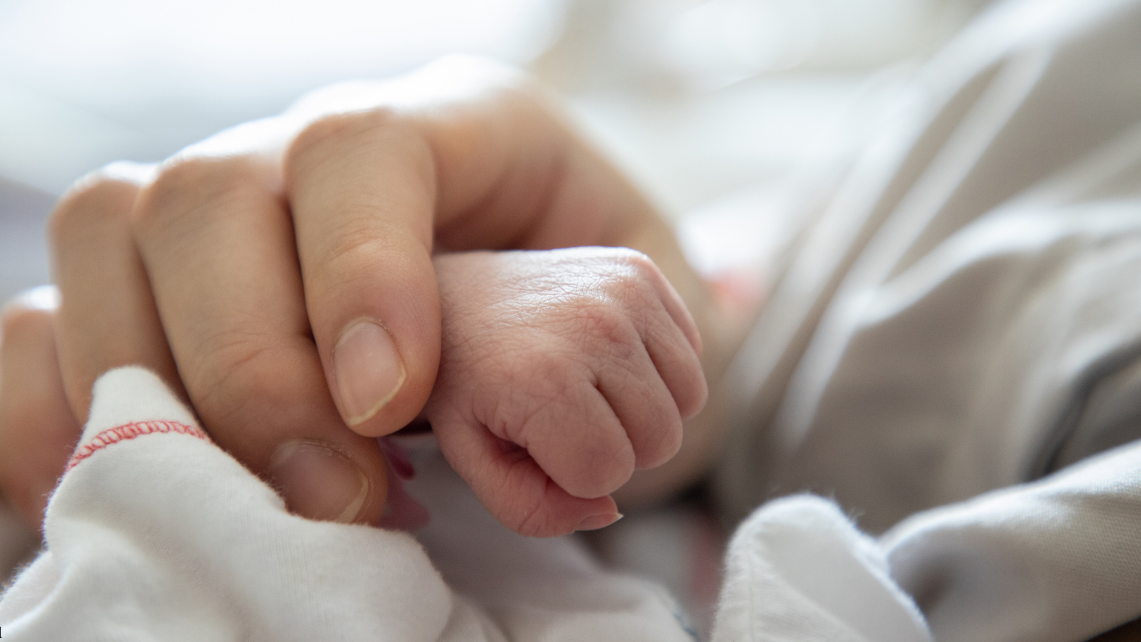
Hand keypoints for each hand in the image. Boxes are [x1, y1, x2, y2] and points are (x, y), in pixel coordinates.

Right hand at [0, 56, 725, 530]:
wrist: (554, 308)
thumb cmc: (598, 309)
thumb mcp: (639, 318)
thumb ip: (605, 368)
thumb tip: (557, 474)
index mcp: (453, 125)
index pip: (361, 144)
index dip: (357, 268)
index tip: (391, 405)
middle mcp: (310, 149)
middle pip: (207, 192)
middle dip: (253, 363)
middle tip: (337, 492)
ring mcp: (219, 214)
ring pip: (108, 237)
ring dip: (156, 392)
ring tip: (259, 504)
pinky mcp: (151, 290)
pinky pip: (44, 317)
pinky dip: (52, 408)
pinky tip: (124, 488)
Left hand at [428, 248, 705, 535]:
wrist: (451, 297)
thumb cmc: (464, 386)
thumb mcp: (474, 461)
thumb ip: (533, 510)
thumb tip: (609, 509)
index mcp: (543, 376)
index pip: (609, 473)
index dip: (575, 474)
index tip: (536, 439)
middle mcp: (593, 324)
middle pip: (661, 440)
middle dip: (617, 446)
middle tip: (565, 415)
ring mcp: (624, 289)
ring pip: (690, 399)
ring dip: (646, 410)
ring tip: (590, 387)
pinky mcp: (641, 269)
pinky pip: (692, 354)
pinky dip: (659, 370)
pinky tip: (608, 357)